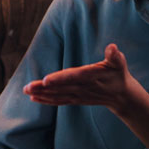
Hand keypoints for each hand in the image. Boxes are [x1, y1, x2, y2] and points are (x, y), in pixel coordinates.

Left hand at [25, 43, 148, 148]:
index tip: (46, 80)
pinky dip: (47, 100)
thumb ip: (115, 56)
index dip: (60, 79)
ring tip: (26, 91)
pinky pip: (59, 101)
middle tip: (27, 87)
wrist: (122, 96)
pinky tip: (34, 98)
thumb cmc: (119, 74)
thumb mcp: (119, 63)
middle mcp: (83, 87)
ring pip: (57, 95)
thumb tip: (113, 47)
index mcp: (91, 76)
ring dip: (41, 94)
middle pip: (60, 88)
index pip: (73, 77)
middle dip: (43, 88)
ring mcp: (79, 95)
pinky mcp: (76, 99)